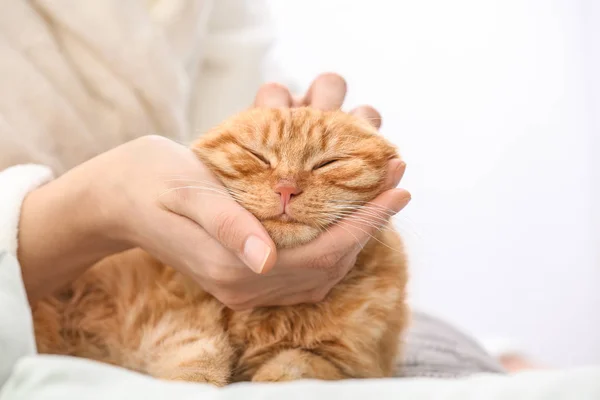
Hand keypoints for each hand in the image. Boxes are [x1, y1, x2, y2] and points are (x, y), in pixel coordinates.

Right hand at [18, 73, 409, 308]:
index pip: (320, 253)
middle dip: (369, 227)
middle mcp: (244, 287)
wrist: (117, 199)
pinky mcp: (242, 276)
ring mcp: (244, 287)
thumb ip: (227, 226)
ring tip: (381, 199)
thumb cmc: (150, 181)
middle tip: (399, 184)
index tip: (399, 189)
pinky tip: (344, 223)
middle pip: (327, 266)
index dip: (364, 224)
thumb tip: (266, 259)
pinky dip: (332, 248)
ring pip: (319, 273)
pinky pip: (303, 272)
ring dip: (355, 237)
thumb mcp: (187, 192)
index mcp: (233, 268)